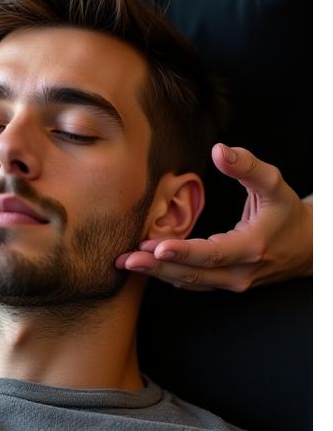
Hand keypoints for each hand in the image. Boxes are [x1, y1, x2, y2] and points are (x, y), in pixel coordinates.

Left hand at [116, 143, 312, 291]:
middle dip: (157, 267)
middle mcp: (240, 272)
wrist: (307, 246)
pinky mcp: (224, 283)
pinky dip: (168, 274)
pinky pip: (193, 282)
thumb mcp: (274, 184)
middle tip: (126, 259)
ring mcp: (232, 282)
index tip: (156, 247)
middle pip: (194, 273)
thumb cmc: (287, 212)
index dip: (184, 251)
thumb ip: (247, 167)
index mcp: (252, 247)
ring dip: (157, 273)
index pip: (213, 253)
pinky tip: (146, 266)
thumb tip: (219, 150)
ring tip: (126, 262)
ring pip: (190, 281)